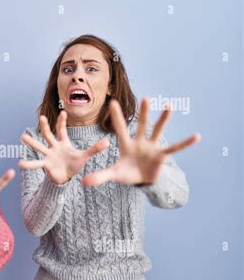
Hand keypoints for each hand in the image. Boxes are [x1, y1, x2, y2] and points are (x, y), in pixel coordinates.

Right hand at [18, 111, 109, 183]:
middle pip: (48, 134)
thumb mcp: (85, 156)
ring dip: (32, 142)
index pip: (62, 130)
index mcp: (63, 142)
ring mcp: (48, 155)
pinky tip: (21, 163)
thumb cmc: (74, 164)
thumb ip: (94, 149)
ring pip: (39, 146)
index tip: (63, 112)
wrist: (66, 177)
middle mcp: (54, 146)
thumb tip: (108, 142)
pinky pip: (36, 164)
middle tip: (42, 117)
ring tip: (23, 137)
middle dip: (45, 126)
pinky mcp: (45, 165)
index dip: (62, 121)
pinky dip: (29, 164)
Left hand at [82, 98, 200, 186]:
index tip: (111, 102)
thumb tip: (82, 181)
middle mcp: (140, 142)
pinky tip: (197, 136)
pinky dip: (185, 143)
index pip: (120, 128)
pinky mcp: (162, 155)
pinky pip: (175, 148)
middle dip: (144, 113)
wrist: (141, 181)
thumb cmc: (126, 174)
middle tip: (146, 98)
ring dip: (163, 119)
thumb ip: (99, 177)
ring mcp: (152, 147)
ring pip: (158, 130)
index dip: (116, 117)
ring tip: (170, 105)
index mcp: (126, 145)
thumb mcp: (113, 175)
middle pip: (141, 125)